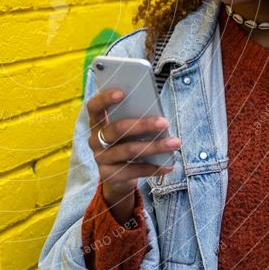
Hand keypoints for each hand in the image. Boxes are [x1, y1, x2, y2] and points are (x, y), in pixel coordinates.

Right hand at [87, 88, 179, 222]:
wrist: (118, 177)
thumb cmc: (126, 144)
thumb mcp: (126, 131)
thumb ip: (133, 120)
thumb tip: (156, 113)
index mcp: (97, 123)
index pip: (94, 107)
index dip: (105, 98)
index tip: (122, 92)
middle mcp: (94, 140)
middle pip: (117, 129)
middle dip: (143, 125)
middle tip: (164, 122)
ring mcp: (100, 159)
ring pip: (129, 150)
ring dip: (155, 146)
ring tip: (175, 143)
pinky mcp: (108, 176)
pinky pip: (134, 171)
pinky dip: (154, 168)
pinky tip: (168, 166)